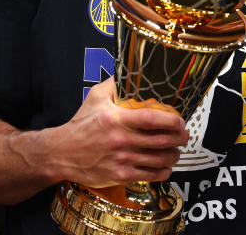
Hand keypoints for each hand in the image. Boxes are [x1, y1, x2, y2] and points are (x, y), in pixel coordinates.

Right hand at [59, 78, 187, 187]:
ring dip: (174, 155)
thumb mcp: (95, 97)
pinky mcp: (120, 175)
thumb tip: (130, 70)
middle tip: (184, 135)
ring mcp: (122, 159)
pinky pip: (150, 175)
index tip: (180, 120)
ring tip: (177, 150)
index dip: (172, 120)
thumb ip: (114, 83)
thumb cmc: (80, 124)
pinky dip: (163, 171)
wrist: (61, 153)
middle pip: (162, 141)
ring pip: (159, 160)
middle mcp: (121, 140)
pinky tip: (166, 167)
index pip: (152, 119)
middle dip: (180, 138)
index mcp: (117, 119)